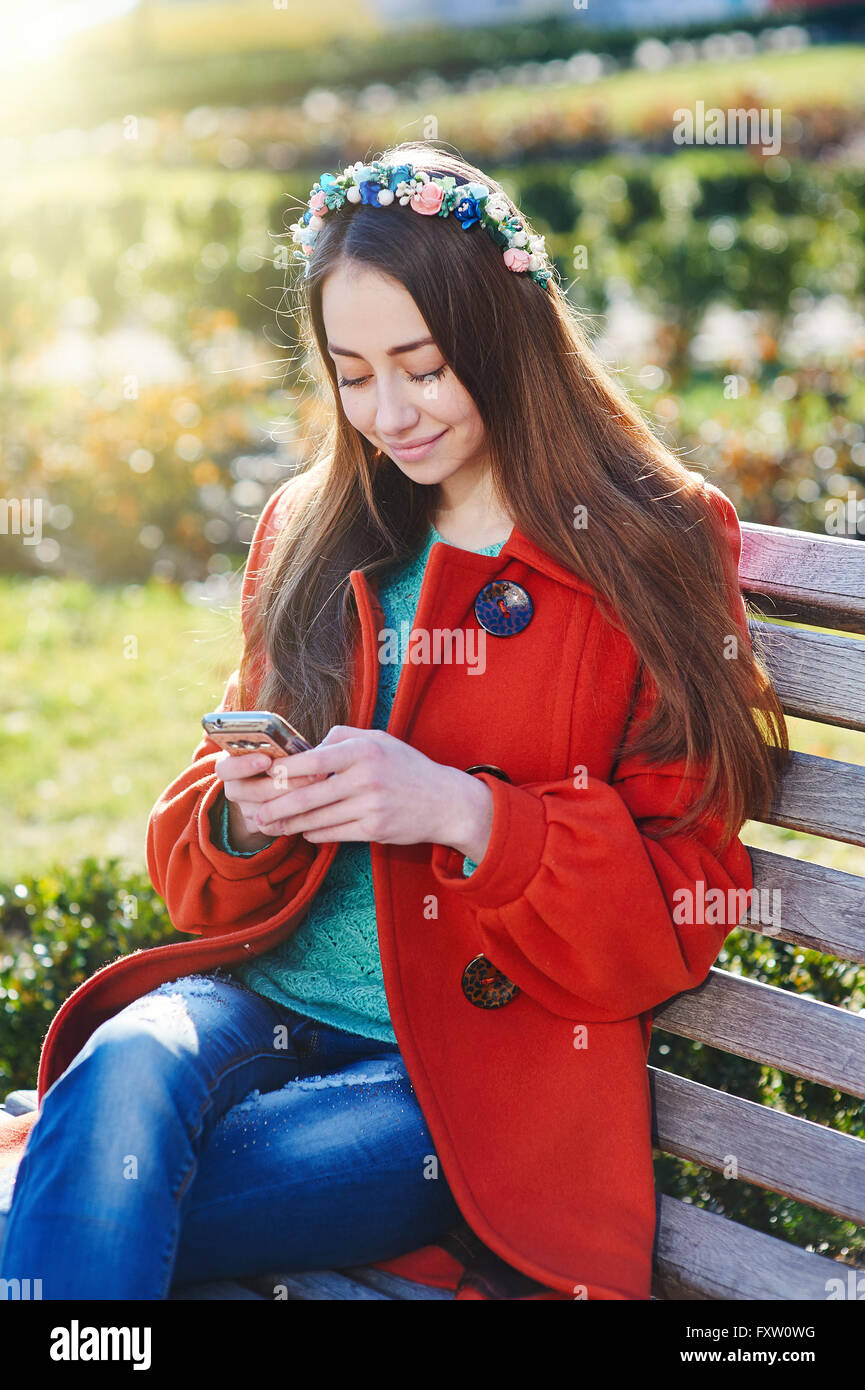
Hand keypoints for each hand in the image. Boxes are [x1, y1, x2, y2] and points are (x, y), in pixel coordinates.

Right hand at [213, 749, 324, 852]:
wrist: (271, 781)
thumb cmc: (277, 757)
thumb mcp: (273, 748)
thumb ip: (280, 747)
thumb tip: (304, 748)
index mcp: (229, 765)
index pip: (227, 768)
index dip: (245, 765)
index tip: (266, 761)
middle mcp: (233, 789)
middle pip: (253, 791)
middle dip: (286, 783)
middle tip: (314, 774)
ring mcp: (245, 810)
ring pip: (266, 812)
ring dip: (295, 801)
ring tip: (320, 789)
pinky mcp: (258, 825)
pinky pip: (273, 827)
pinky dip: (294, 818)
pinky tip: (314, 809)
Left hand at [250, 726, 494, 860]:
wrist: (445, 801)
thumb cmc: (406, 767)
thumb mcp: (379, 739)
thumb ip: (342, 737)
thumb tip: (308, 747)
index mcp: (364, 750)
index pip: (315, 760)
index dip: (286, 770)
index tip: (265, 776)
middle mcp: (367, 778)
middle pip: (310, 795)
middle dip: (278, 807)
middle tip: (256, 813)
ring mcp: (371, 807)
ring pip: (319, 818)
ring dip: (291, 824)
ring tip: (271, 826)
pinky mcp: (375, 830)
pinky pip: (335, 833)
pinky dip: (315, 833)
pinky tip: (302, 831)